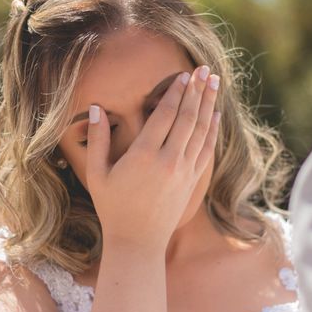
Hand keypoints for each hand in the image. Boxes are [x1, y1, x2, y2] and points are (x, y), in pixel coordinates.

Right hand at [85, 65, 220, 253]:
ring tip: (214, 83)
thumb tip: (96, 108)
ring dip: (208, 105)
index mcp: (143, 155)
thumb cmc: (112, 207)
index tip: (184, 75)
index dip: (175, 93)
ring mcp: (184, 171)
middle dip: (196, 91)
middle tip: (204, 70)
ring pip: (200, 131)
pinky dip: (212, 130)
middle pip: (187, 118)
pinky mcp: (192, 181)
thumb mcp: (97, 173)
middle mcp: (168, 160)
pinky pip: (206, 149)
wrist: (137, 242)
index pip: (164, 115)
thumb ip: (97, 139)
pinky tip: (215, 115)